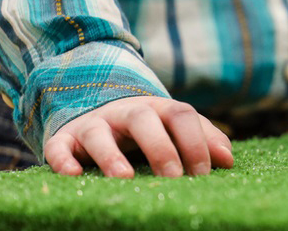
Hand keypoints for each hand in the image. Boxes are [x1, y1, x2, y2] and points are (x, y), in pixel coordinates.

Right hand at [44, 96, 233, 177]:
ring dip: (111, 155)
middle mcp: (126, 111)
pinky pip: (59, 146)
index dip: (195, 141)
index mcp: (158, 108)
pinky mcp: (64, 138)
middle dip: (161, 147)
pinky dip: (63, 159)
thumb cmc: (147, 129)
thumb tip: (228, 160)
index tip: (204, 173)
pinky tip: (73, 175)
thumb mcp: (174, 128)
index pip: (181, 115)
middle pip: (144, 118)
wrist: (96, 111)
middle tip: (174, 177)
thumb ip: (203, 138)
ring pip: (99, 132)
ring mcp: (93, 123)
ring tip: (124, 178)